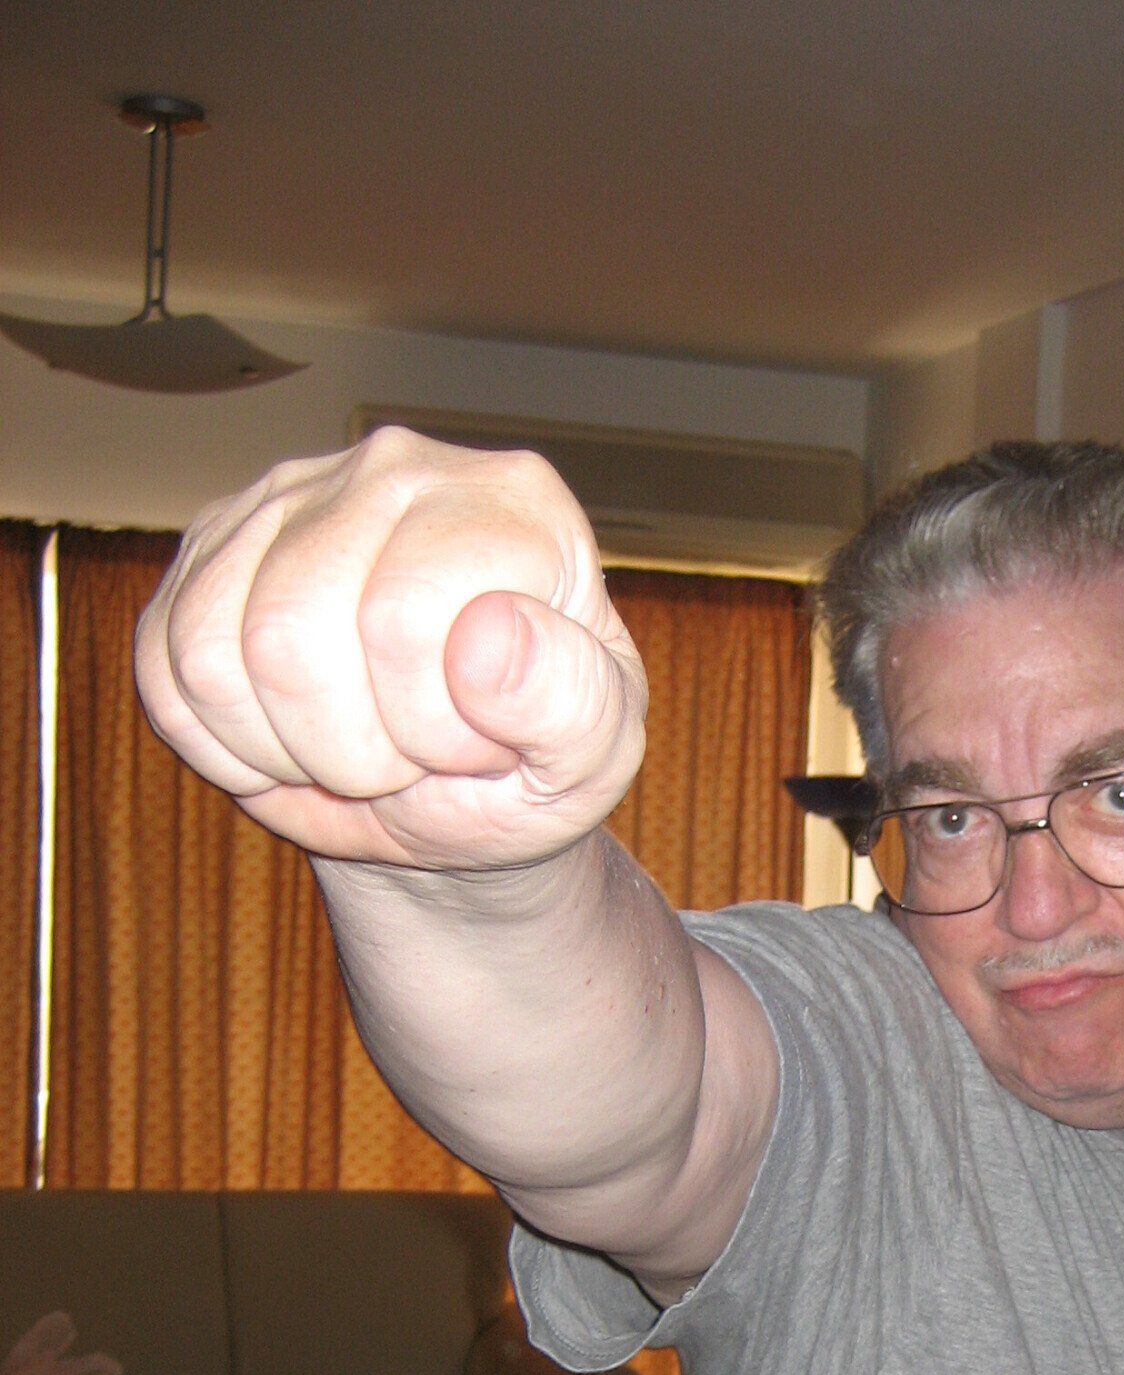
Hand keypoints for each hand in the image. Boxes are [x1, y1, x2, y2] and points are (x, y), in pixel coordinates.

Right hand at [135, 427, 647, 868]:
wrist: (455, 791)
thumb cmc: (534, 759)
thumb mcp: (592, 756)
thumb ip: (571, 702)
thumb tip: (487, 638)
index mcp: (512, 504)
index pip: (402, 618)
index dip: (430, 727)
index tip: (477, 747)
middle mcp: (397, 470)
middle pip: (293, 637)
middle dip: (356, 750)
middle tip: (413, 756)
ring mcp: (290, 499)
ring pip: (216, 654)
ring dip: (290, 749)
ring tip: (360, 747)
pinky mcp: (209, 552)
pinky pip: (167, 671)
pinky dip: (229, 746)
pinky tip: (298, 738)